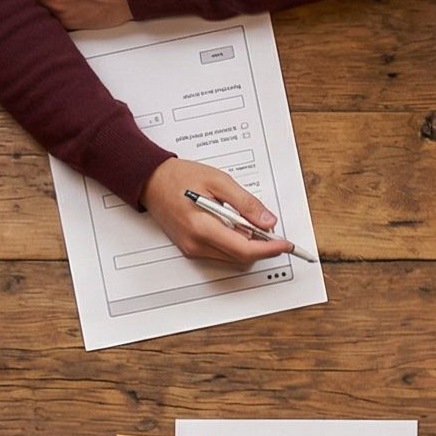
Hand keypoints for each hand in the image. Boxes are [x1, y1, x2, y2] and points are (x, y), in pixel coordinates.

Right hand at [140, 158, 294, 268]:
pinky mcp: (191, 249)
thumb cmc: (180, 177)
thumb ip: (246, 203)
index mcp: (201, 227)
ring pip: (233, 258)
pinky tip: (234, 226)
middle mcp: (196, 244)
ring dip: (247, 245)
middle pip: (241, 257)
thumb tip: (267, 221)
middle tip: (270, 229)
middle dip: (261, 246)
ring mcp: (192, 249)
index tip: (285, 245)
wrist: (150, 180)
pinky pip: (222, 254)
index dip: (269, 249)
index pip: (244, 249)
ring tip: (247, 221)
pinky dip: (234, 243)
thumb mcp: (219, 181)